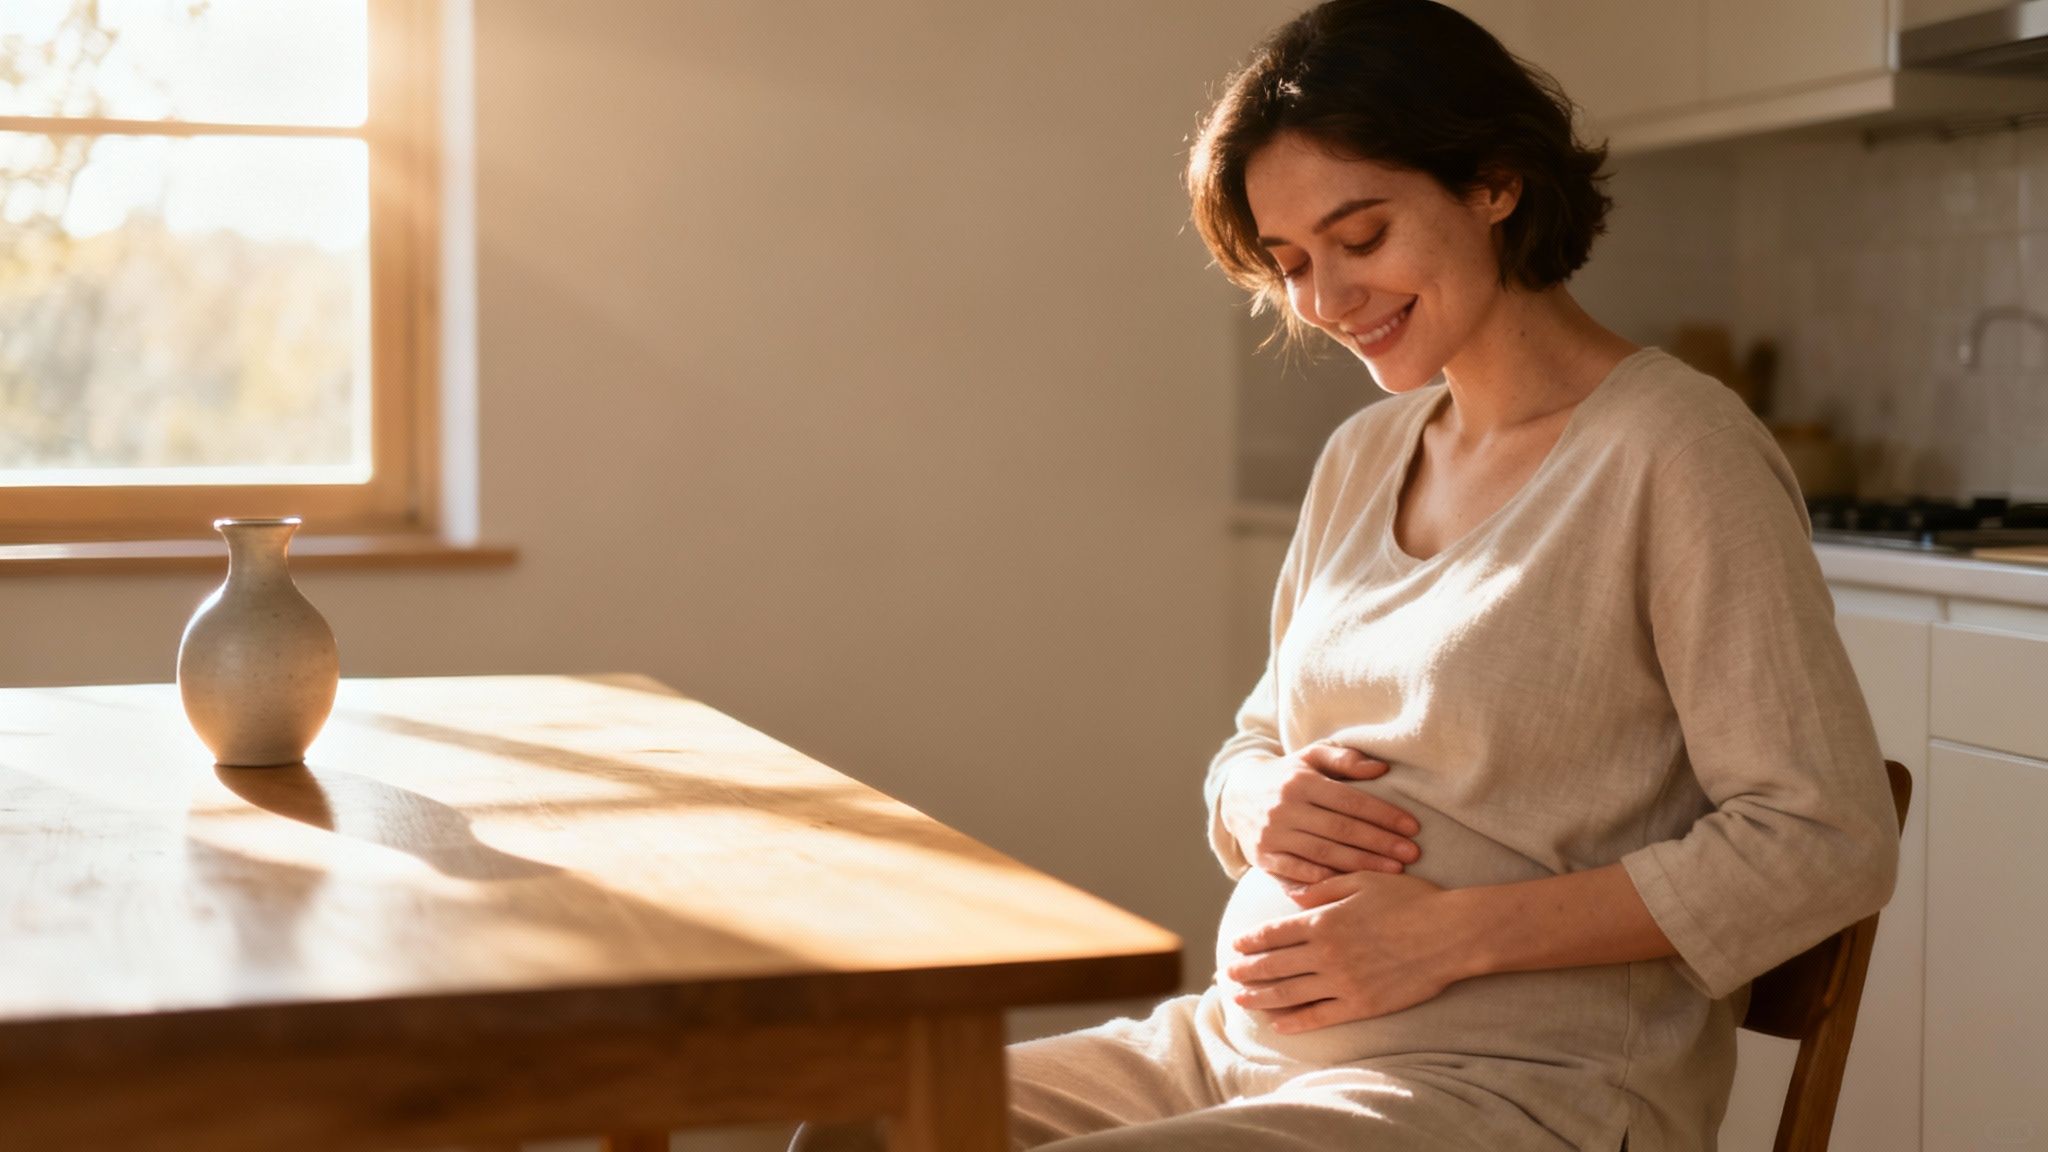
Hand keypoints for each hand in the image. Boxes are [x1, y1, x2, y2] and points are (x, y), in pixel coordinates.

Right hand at [1219, 743, 1420, 885]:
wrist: (1236, 796)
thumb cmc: (1287, 776)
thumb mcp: (1310, 758)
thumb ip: (1344, 759)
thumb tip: (1381, 768)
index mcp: (1301, 781)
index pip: (1350, 800)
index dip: (1384, 814)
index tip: (1413, 827)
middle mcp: (1285, 808)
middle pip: (1341, 830)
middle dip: (1380, 843)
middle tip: (1412, 854)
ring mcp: (1272, 835)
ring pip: (1323, 854)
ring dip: (1361, 865)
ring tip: (1394, 871)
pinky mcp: (1262, 858)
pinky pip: (1296, 874)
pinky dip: (1324, 881)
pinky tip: (1351, 886)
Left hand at [1223, 871, 1463, 1032]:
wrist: (1450, 934)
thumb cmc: (1410, 900)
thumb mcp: (1363, 882)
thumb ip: (1323, 889)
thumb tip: (1291, 896)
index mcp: (1323, 921)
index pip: (1274, 933)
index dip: (1250, 941)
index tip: (1235, 945)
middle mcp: (1326, 954)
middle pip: (1273, 966)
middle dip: (1245, 971)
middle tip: (1225, 976)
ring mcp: (1342, 983)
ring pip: (1289, 994)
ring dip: (1259, 998)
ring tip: (1240, 1000)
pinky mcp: (1361, 1005)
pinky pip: (1319, 1017)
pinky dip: (1294, 1021)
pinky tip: (1277, 1023)